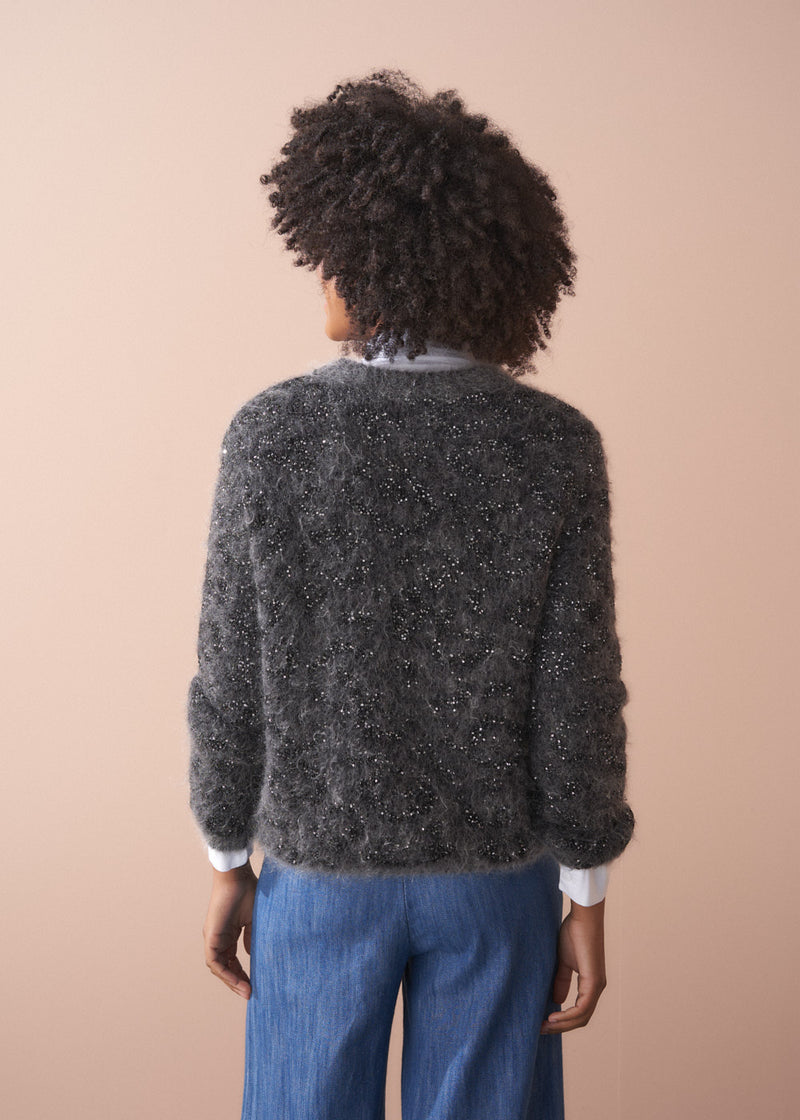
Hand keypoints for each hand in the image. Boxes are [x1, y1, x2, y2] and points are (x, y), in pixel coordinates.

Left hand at [202, 862, 257, 998]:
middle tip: (250, 993)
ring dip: (231, 981)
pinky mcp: (210, 936)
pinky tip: (237, 980)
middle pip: (224, 967)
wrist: (238, 877)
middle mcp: (218, 938)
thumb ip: (251, 937)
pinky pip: (214, 961)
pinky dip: (225, 973)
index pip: (232, 961)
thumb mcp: (253, 920)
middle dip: (236, 982)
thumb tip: (251, 954)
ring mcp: (213, 938)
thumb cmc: (248, 892)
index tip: (254, 984)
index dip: (241, 974)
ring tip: (246, 991)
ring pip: (218, 968)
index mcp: (228, 934)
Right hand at [540, 901, 606, 1033]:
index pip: (579, 1011)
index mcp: (591, 984)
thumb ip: (561, 980)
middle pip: (581, 1019)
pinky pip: (582, 1008)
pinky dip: (567, 1016)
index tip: (543, 1022)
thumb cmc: (574, 934)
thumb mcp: (564, 961)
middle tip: (540, 1029)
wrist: (584, 918)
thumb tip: (556, 1000)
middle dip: (560, 1027)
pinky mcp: (594, 982)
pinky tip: (552, 1017)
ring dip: (562, 1025)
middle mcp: (597, 988)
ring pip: (582, 1017)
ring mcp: (597, 986)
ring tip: (544, 1026)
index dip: (562, 1020)